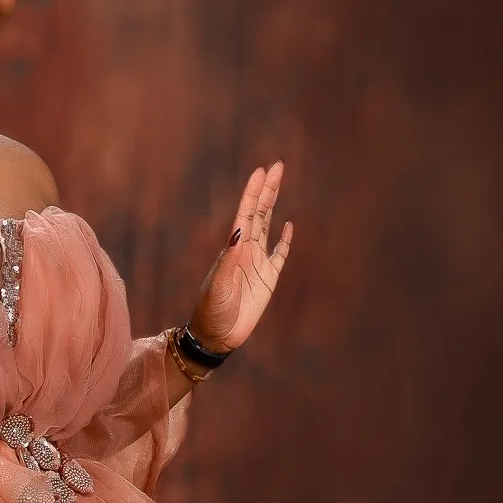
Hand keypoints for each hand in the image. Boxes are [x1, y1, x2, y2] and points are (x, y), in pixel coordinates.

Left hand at [188, 161, 292, 352]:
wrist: (216, 336)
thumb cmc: (212, 311)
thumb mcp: (219, 286)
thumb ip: (230, 260)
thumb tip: (240, 231)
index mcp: (234, 249)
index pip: (245, 213)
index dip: (253, 192)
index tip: (261, 171)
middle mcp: (246, 251)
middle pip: (259, 213)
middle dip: (268, 189)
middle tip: (277, 166)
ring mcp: (258, 263)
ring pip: (269, 226)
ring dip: (274, 204)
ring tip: (278, 183)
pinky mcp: (268, 279)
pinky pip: (279, 255)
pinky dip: (285, 240)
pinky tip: (290, 226)